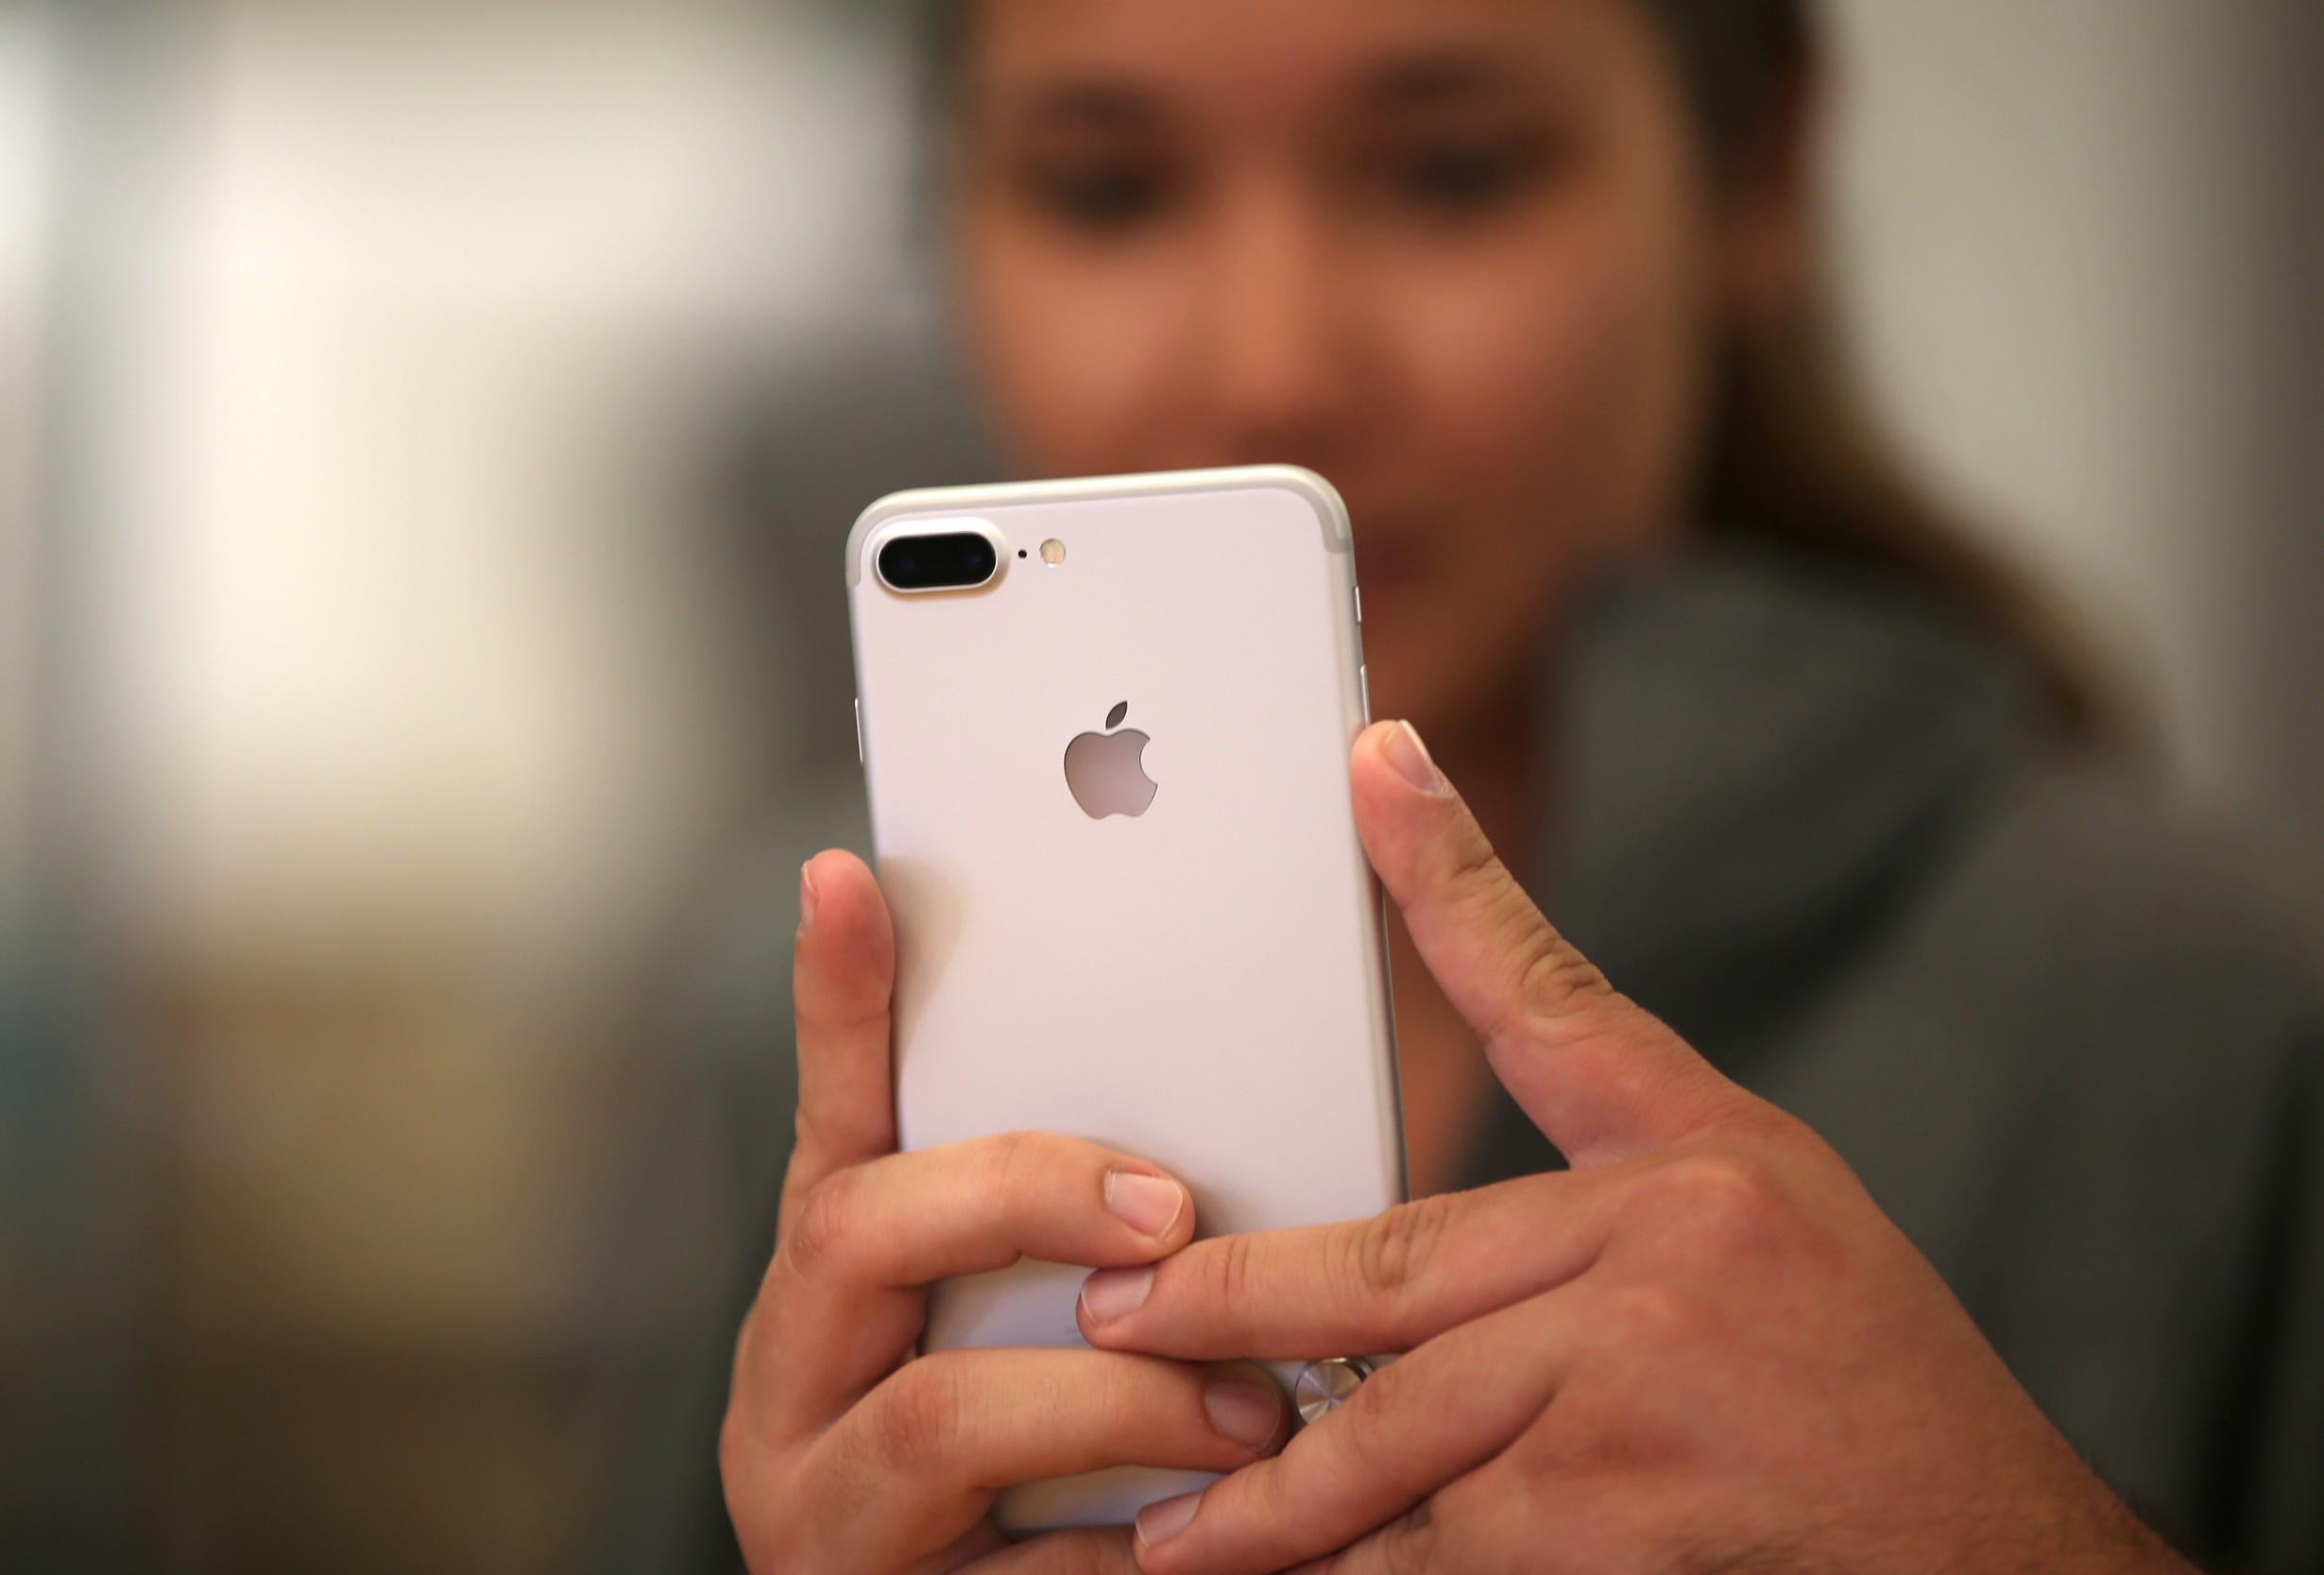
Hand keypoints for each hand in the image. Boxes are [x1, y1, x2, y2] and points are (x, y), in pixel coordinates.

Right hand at [722, 852, 1292, 1574]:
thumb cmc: (1012, 1475)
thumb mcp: (1011, 1332)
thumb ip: (1062, 1242)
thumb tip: (1202, 1157)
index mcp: (832, 1284)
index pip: (829, 1114)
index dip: (833, 1001)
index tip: (849, 875)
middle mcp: (793, 1377)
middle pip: (862, 1232)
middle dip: (1027, 1197)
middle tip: (1171, 1211)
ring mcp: (818, 1501)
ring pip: (939, 1415)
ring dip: (1120, 1400)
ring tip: (1252, 1414)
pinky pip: (1017, 1567)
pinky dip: (1127, 1546)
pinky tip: (1201, 1541)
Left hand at [1078, 722, 2193, 1574]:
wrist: (1991, 1550)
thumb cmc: (1866, 1378)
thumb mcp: (1758, 1207)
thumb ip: (1597, 1138)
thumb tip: (1437, 1119)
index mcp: (1695, 1165)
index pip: (1547, 1002)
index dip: (1451, 876)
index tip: (1376, 766)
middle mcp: (1661, 1253)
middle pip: (1390, 1276)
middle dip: (1231, 1310)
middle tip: (1120, 1322)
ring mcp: (1633, 1389)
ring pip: (1393, 1433)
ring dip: (1279, 1496)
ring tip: (1185, 1531)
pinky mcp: (1612, 1519)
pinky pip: (1443, 1545)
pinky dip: (1370, 1570)